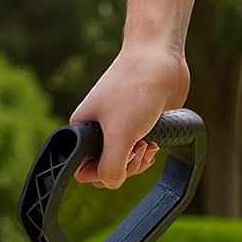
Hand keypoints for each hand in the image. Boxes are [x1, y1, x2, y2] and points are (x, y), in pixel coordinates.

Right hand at [70, 41, 189, 187]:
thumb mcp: (120, 134)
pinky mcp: (138, 126)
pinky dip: (146, 153)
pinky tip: (155, 142)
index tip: (121, 159)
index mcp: (80, 132)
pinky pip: (136, 152)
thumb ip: (111, 166)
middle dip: (124, 167)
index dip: (101, 173)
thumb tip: (112, 183)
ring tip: (149, 145)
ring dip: (138, 161)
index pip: (82, 170)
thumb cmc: (136, 90)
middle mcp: (96, 132)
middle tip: (138, 151)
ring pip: (122, 162)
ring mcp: (118, 129)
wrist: (161, 58)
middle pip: (104, 169)